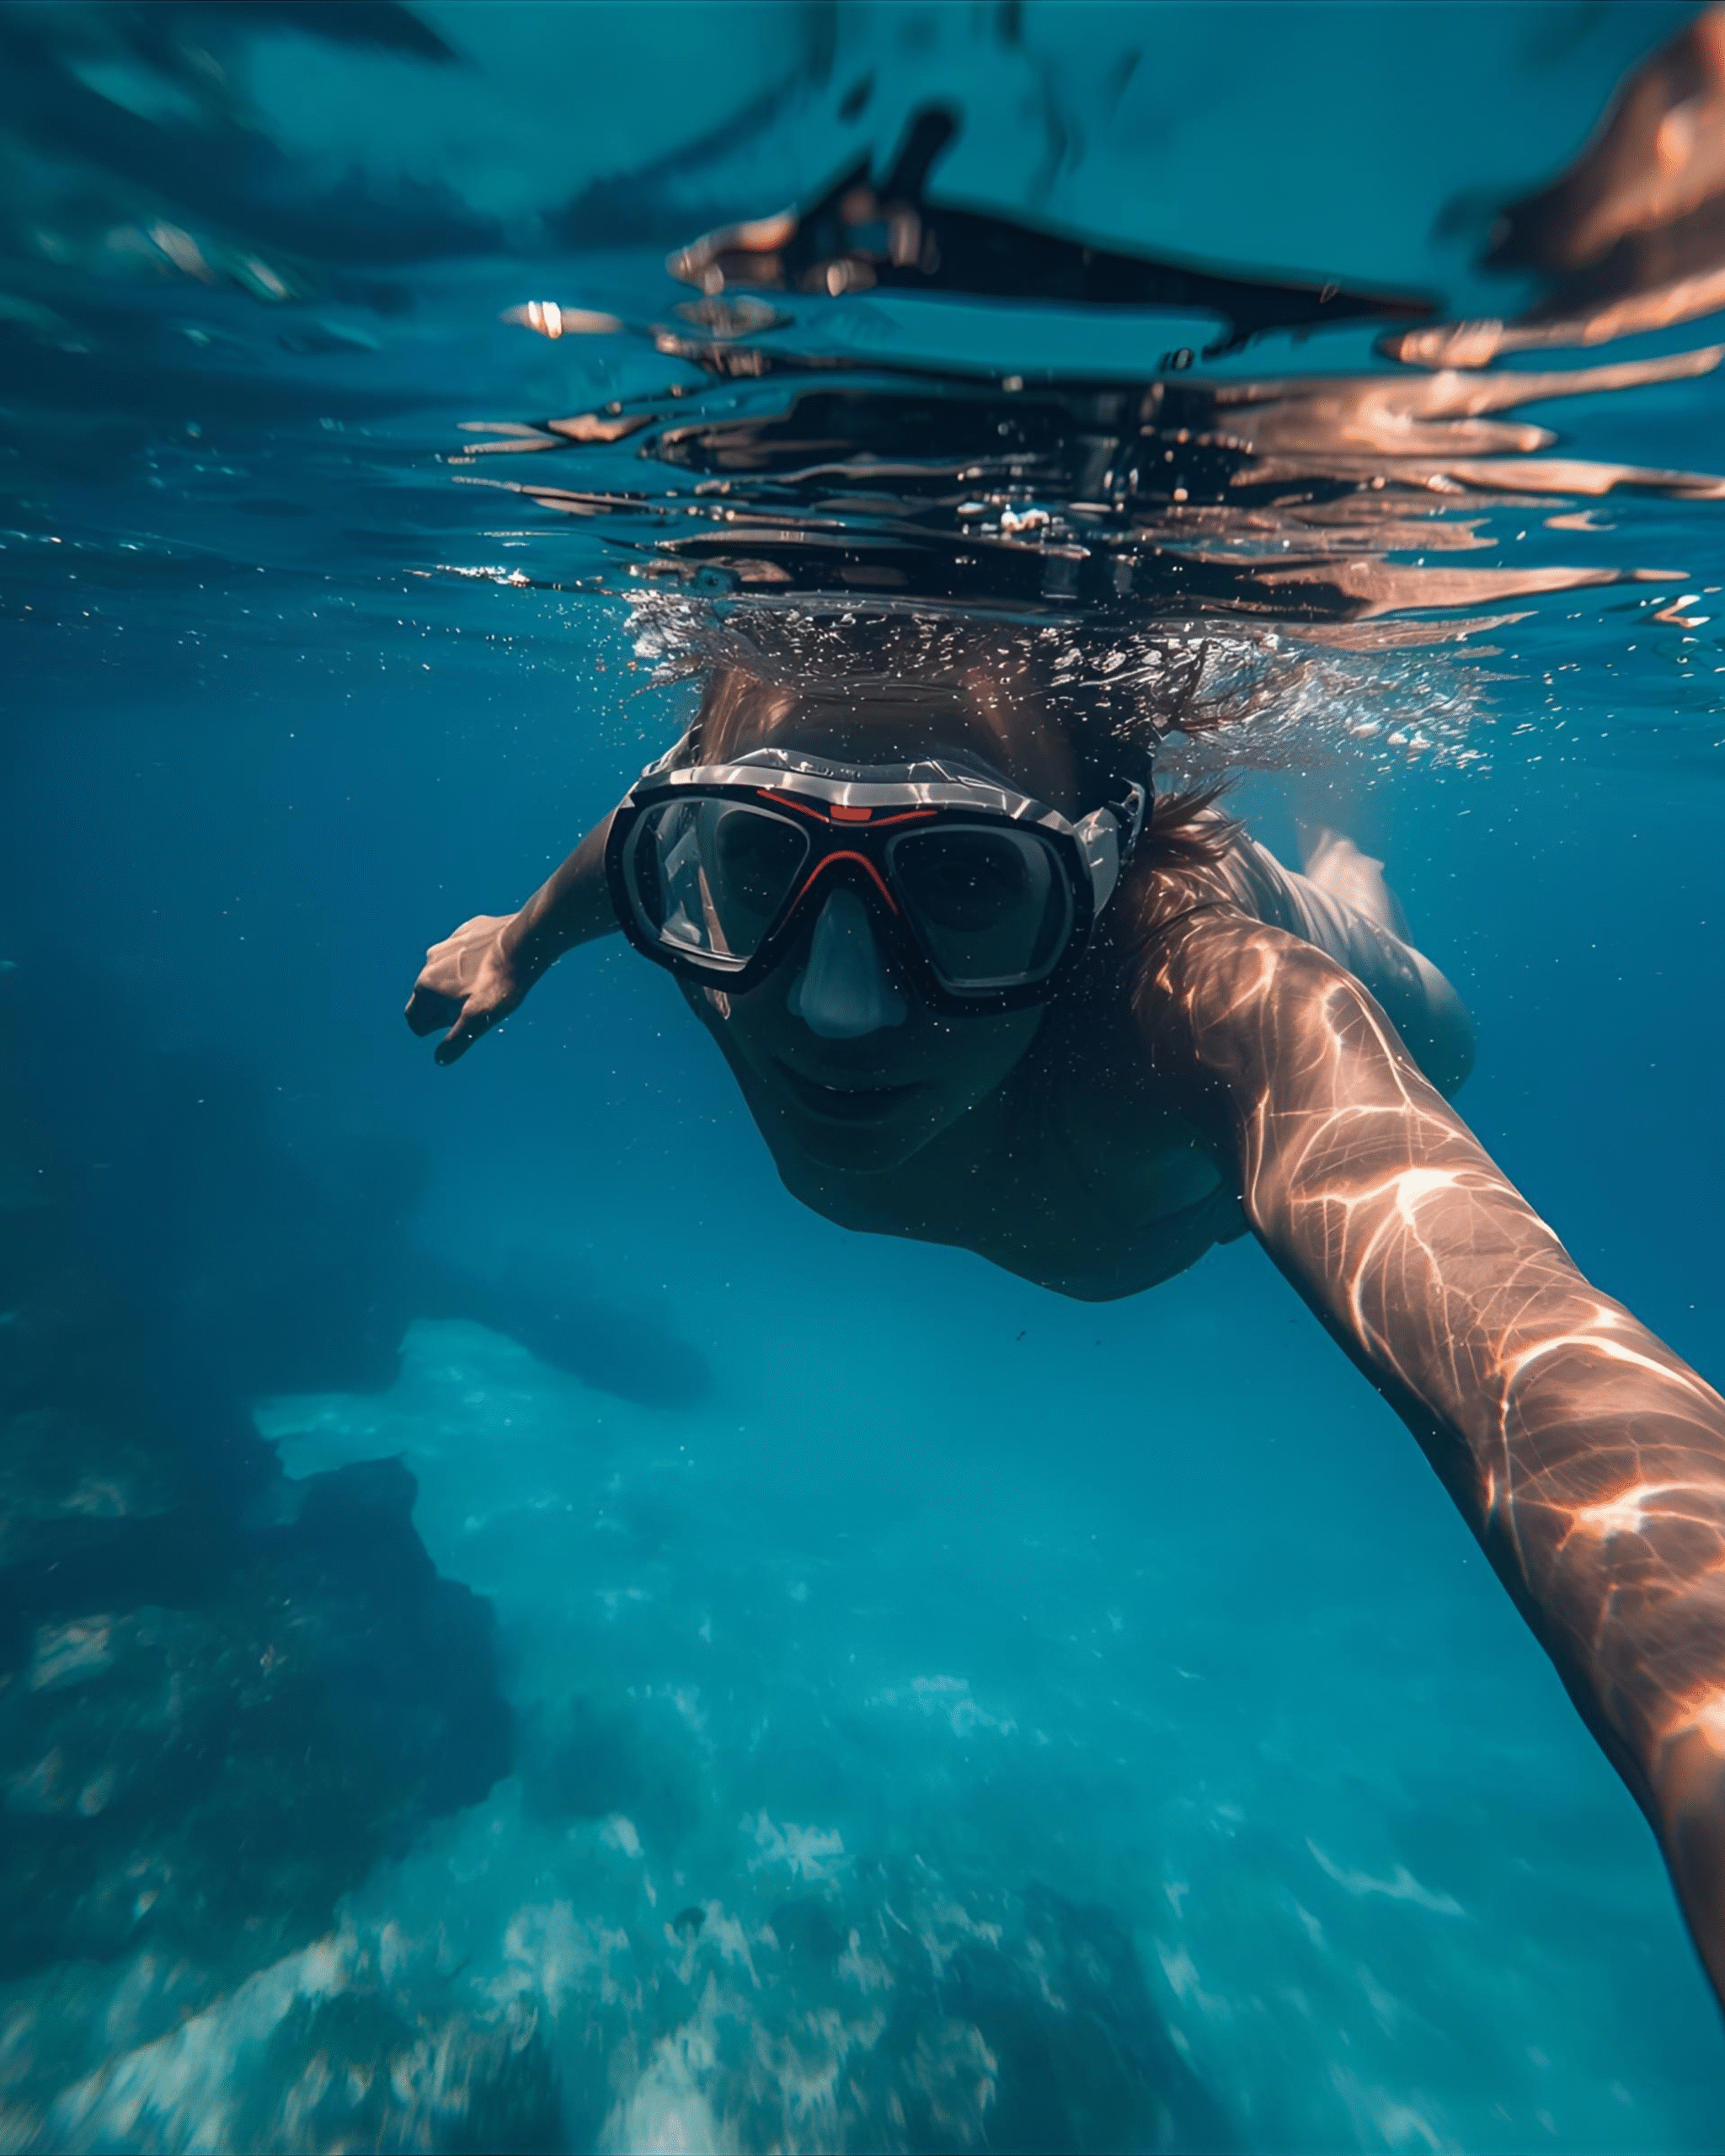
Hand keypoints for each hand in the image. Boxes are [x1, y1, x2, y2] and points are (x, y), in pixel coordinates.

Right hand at [405, 914, 527, 1064]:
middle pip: (428, 995)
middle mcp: (430, 962)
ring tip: (486, 988)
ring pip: (444, 972)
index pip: (414, 1018)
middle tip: (474, 1009)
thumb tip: (439, 1059)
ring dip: (457, 984)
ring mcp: (447, 943)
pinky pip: (461, 953)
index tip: (456, 1026)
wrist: (523, 943)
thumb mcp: (478, 1020)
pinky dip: (470, 963)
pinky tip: (491, 966)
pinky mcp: (466, 931)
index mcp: (426, 986)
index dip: (432, 1028)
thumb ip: (456, 1041)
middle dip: (443, 1007)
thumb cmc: (499, 984)